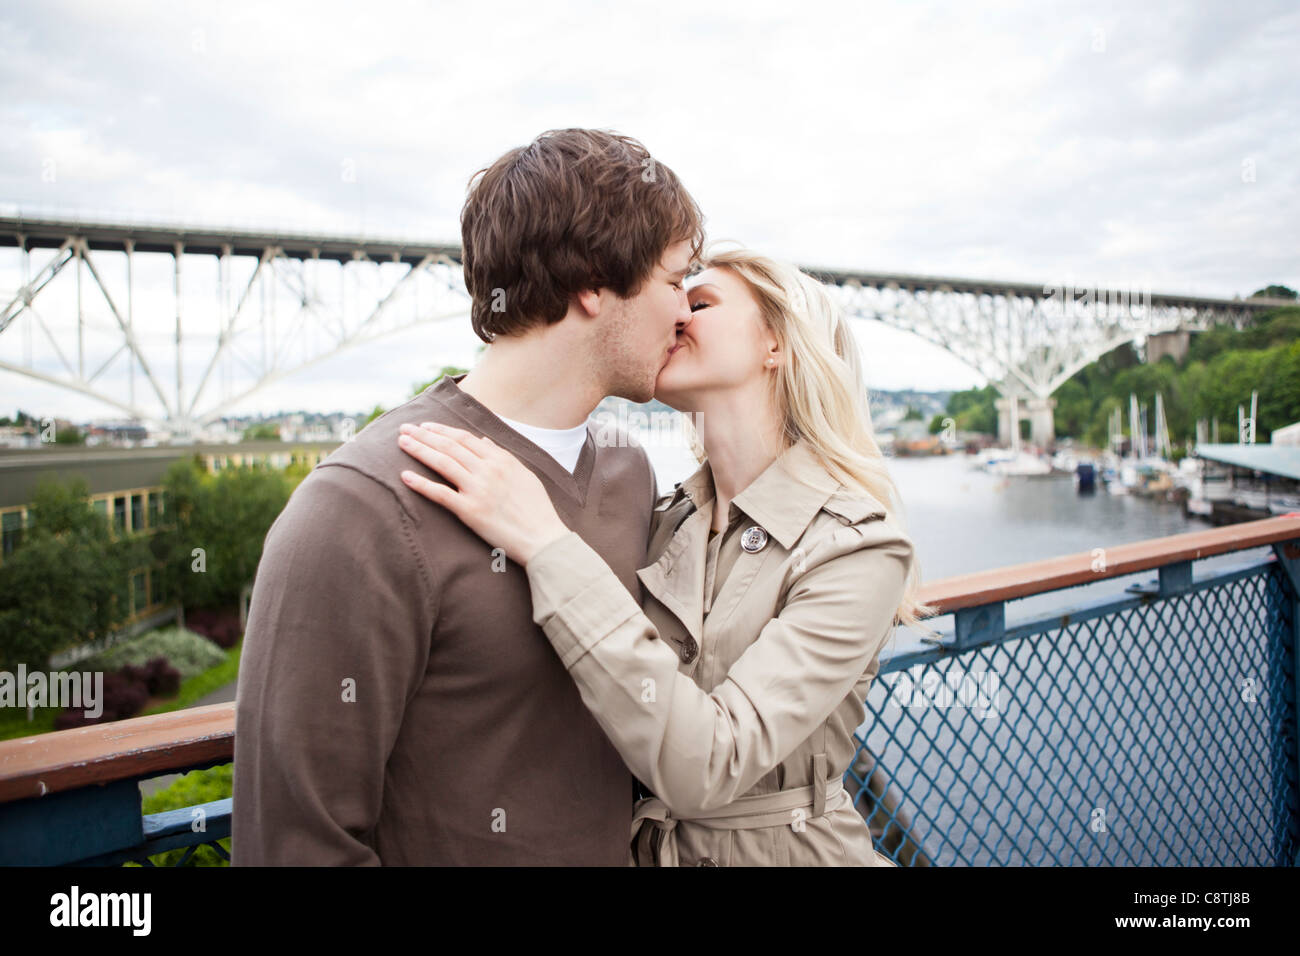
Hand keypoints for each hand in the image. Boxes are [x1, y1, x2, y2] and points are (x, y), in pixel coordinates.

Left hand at [397, 421, 570, 565]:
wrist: (543, 537)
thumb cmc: (536, 508)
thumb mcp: (524, 474)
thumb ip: (501, 456)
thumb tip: (482, 440)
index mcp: (501, 459)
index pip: (465, 438)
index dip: (442, 430)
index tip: (425, 426)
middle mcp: (488, 470)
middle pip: (449, 446)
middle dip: (424, 435)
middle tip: (404, 428)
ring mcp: (478, 489)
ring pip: (442, 463)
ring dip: (419, 450)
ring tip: (402, 443)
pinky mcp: (470, 511)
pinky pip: (440, 494)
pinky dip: (421, 484)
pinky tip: (405, 476)